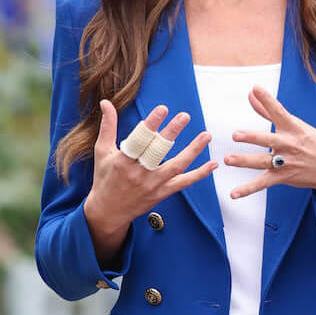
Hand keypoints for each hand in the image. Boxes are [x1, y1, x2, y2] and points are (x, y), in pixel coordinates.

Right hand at [82, 100, 215, 264]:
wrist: (108, 211)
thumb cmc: (104, 178)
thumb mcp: (102, 151)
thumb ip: (107, 126)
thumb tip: (105, 103)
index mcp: (122, 161)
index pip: (139, 139)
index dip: (151, 124)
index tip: (162, 109)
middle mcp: (138, 174)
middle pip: (159, 151)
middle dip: (172, 132)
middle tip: (184, 116)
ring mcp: (152, 185)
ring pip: (176, 166)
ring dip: (193, 150)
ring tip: (206, 135)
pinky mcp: (162, 193)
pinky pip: (183, 183)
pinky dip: (199, 174)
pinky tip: (213, 164)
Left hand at [226, 86, 315, 218]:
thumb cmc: (311, 141)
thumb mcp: (294, 124)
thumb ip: (268, 110)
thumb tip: (252, 93)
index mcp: (293, 128)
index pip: (279, 112)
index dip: (268, 100)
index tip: (256, 89)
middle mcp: (289, 144)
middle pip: (269, 140)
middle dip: (253, 137)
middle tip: (236, 135)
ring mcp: (286, 162)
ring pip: (263, 162)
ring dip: (245, 161)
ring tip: (228, 159)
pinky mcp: (284, 177)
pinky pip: (263, 183)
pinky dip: (248, 189)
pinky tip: (234, 194)